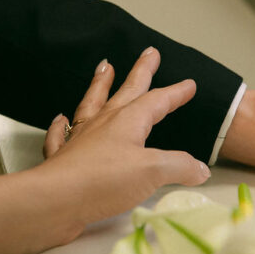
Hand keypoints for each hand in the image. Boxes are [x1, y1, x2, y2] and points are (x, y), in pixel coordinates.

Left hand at [37, 47, 210, 230]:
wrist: (55, 200)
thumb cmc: (103, 181)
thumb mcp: (152, 172)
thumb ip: (179, 166)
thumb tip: (199, 168)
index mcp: (127, 121)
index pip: (156, 101)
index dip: (175, 93)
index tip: (188, 85)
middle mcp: (103, 123)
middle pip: (126, 91)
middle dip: (141, 71)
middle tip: (149, 53)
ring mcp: (81, 138)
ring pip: (92, 103)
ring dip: (101, 84)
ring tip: (105, 67)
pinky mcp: (63, 158)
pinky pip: (62, 134)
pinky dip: (63, 125)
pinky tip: (62, 119)